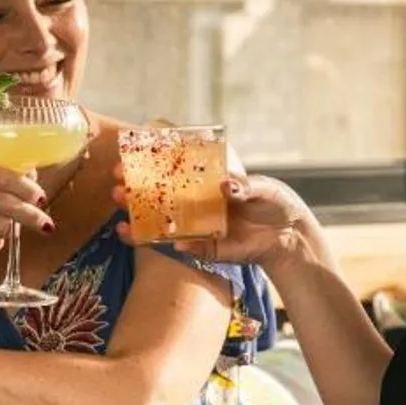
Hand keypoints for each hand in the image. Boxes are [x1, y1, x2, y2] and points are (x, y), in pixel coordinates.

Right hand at [114, 169, 313, 268]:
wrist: (290, 236)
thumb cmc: (275, 203)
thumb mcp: (264, 188)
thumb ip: (246, 186)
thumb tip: (226, 187)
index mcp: (207, 181)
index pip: (174, 170)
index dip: (150, 163)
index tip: (128, 155)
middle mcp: (197, 202)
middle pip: (159, 196)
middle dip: (133, 190)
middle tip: (115, 183)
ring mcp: (199, 226)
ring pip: (162, 223)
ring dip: (139, 219)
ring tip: (121, 213)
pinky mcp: (207, 249)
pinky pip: (186, 248)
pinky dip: (176, 244)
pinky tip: (170, 242)